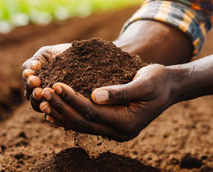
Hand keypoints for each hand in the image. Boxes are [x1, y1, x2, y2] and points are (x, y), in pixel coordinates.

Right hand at [22, 43, 70, 110]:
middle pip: (31, 96)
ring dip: (41, 103)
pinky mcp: (62, 108)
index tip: (31, 75)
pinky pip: (55, 114)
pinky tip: (54, 110)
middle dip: (33, 92)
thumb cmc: (62, 55)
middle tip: (38, 89)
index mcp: (34, 80)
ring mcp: (50, 101)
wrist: (80, 59)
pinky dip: (52, 114)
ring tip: (46, 97)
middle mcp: (39, 92)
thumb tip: (32, 66)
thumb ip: (38, 59)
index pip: (28, 82)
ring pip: (41, 106)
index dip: (27, 79)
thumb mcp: (48, 54)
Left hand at [38, 64, 177, 140]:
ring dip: (61, 113)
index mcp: (126, 122)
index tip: (55, 84)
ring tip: (42, 101)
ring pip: (81, 125)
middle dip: (61, 107)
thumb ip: (120, 91)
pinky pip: (86, 124)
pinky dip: (69, 118)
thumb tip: (94, 95)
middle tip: (42, 91)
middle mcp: (119, 132)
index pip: (90, 112)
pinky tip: (54, 112)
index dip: (71, 99)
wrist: (170, 86)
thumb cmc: (159, 80)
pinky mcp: (111, 125)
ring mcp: (115, 131)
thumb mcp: (144, 82)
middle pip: (82, 122)